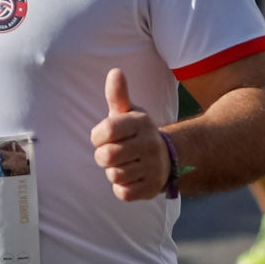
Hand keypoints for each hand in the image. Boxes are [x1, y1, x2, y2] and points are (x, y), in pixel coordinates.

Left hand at [89, 67, 168, 202]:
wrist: (166, 159)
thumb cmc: (137, 133)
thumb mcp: (129, 113)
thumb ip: (118, 95)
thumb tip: (115, 72)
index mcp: (141, 123)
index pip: (106, 131)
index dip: (98, 137)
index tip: (104, 137)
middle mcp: (150, 144)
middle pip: (107, 156)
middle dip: (103, 157)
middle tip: (112, 153)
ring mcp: (152, 168)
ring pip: (114, 175)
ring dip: (113, 172)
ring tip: (124, 164)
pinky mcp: (151, 188)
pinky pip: (122, 192)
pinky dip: (121, 187)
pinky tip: (131, 177)